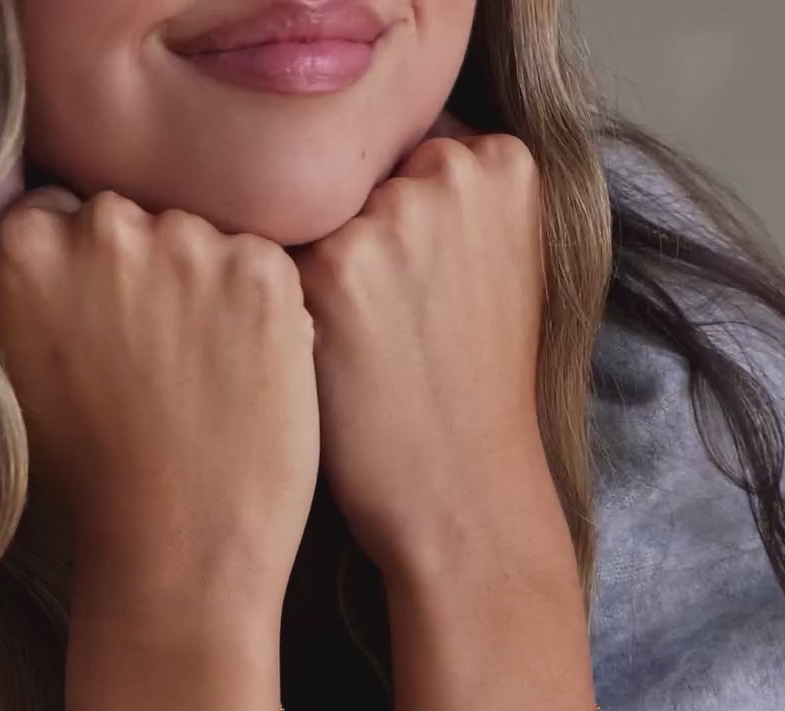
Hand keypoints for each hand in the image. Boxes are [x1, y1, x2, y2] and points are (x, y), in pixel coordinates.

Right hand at [0, 188, 319, 606]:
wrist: (176, 545)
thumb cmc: (94, 478)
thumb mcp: (14, 373)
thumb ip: (30, 292)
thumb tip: (56, 235)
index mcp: (18, 248)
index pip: (63, 215)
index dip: (97, 276)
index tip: (112, 329)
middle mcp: (99, 228)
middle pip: (137, 221)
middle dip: (152, 273)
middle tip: (163, 361)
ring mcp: (184, 244)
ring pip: (203, 240)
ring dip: (210, 288)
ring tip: (207, 377)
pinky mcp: (259, 273)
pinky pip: (264, 267)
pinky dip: (266, 312)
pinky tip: (248, 375)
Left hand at [293, 134, 555, 582]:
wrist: (460, 484)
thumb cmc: (473, 384)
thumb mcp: (500, 267)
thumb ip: (449, 199)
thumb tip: (372, 164)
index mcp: (506, 162)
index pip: (407, 151)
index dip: (395, 225)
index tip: (411, 285)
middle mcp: (451, 171)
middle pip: (356, 177)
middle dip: (356, 237)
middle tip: (387, 319)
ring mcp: (390, 216)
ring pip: (312, 216)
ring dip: (317, 270)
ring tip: (360, 343)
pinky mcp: (330, 269)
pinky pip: (277, 259)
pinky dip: (289, 305)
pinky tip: (326, 353)